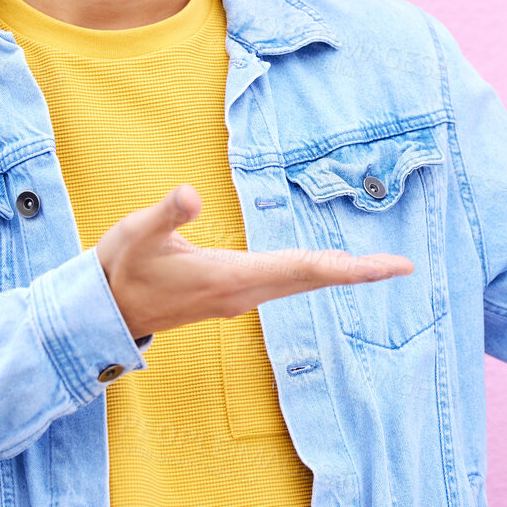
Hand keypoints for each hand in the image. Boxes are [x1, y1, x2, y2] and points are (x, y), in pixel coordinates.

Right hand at [93, 184, 415, 339]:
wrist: (103, 312)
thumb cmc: (121, 268)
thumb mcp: (136, 234)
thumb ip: (166, 214)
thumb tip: (190, 194)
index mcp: (230, 279)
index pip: (302, 270)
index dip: (348, 267)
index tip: (389, 269)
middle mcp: (243, 294)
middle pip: (312, 281)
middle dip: (357, 273)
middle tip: (403, 267)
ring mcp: (239, 299)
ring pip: (300, 284)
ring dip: (338, 274)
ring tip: (376, 268)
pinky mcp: (231, 296)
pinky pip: (285, 284)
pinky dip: (312, 275)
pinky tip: (326, 268)